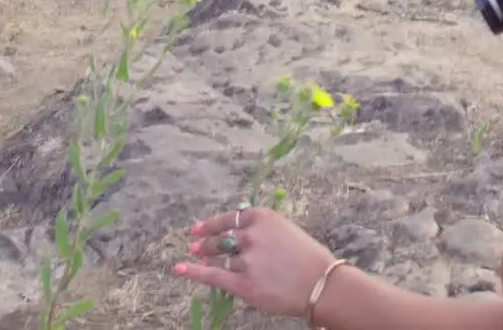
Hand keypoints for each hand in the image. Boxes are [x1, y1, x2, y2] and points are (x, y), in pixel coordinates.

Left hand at [174, 205, 335, 317]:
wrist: (322, 284)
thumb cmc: (311, 258)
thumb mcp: (287, 231)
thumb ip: (263, 231)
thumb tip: (240, 236)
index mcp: (263, 217)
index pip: (230, 218)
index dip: (212, 224)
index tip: (200, 227)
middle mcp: (251, 236)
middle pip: (221, 238)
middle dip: (206, 241)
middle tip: (195, 243)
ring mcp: (246, 260)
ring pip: (218, 258)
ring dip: (204, 256)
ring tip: (195, 256)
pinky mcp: (243, 283)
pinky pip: (213, 275)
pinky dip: (194, 272)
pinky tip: (181, 269)